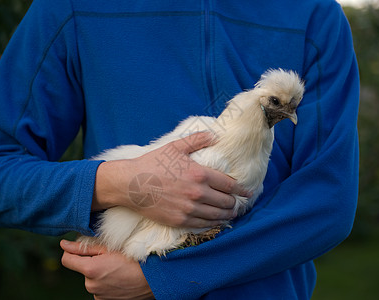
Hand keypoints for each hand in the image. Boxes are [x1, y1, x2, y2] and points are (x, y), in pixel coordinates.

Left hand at [60, 240, 154, 299]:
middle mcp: (90, 285)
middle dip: (92, 262)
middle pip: (82, 269)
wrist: (153, 279)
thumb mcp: (110, 248)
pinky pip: (100, 288)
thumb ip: (84, 246)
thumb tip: (64, 244)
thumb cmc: (134, 259)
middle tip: (111, 258)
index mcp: (90, 269)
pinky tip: (119, 278)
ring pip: (92, 279)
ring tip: (118, 269)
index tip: (80, 248)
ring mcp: (98, 295)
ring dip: (100, 273)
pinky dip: (106, 283)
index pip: (66, 260)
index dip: (71, 251)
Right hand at [92, 132, 250, 227]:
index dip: (241, 190)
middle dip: (234, 203)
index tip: (247, 192)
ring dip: (227, 215)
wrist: (131, 184)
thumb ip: (197, 140)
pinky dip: (213, 224)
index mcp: (199, 174)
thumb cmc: (152, 163)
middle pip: (226, 202)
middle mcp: (198, 193)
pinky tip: (216, 222)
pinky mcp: (180, 220)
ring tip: (231, 214)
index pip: (229, 185)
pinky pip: (203, 225)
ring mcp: (189, 209)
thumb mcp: (175, 146)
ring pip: (217, 215)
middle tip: (238, 203)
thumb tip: (215, 135)